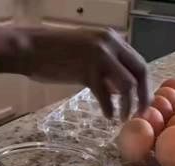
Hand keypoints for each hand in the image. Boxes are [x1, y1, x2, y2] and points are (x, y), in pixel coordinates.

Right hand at [19, 27, 150, 119]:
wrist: (30, 49)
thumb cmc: (54, 53)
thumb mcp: (87, 54)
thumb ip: (106, 68)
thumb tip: (118, 89)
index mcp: (111, 38)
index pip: (138, 62)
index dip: (145, 84)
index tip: (143, 101)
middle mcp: (109, 44)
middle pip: (139, 71)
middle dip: (143, 95)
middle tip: (141, 113)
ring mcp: (99, 56)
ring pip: (126, 85)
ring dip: (127, 105)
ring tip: (123, 118)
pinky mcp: (86, 71)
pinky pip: (104, 94)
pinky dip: (108, 108)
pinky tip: (107, 115)